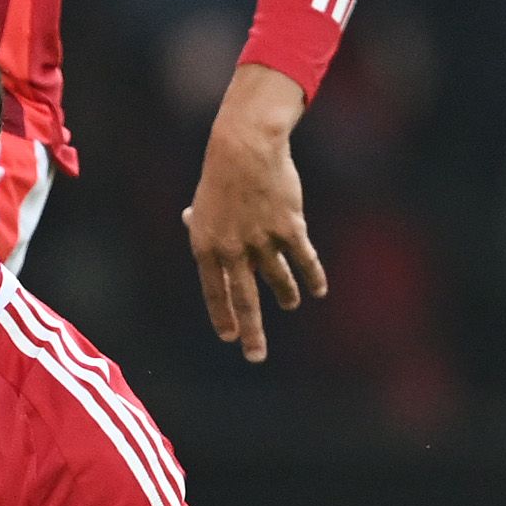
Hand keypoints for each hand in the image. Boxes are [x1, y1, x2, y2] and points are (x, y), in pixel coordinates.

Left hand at [183, 64, 323, 362]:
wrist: (243, 149)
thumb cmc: (220, 174)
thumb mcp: (203, 201)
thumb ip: (200, 220)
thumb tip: (188, 220)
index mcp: (205, 245)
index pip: (214, 291)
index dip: (222, 314)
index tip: (228, 336)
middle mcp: (232, 248)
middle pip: (244, 299)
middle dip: (251, 331)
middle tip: (255, 356)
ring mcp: (261, 240)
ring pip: (277, 279)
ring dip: (285, 294)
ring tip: (289, 304)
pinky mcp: (288, 228)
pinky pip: (303, 260)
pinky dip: (312, 277)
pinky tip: (318, 289)